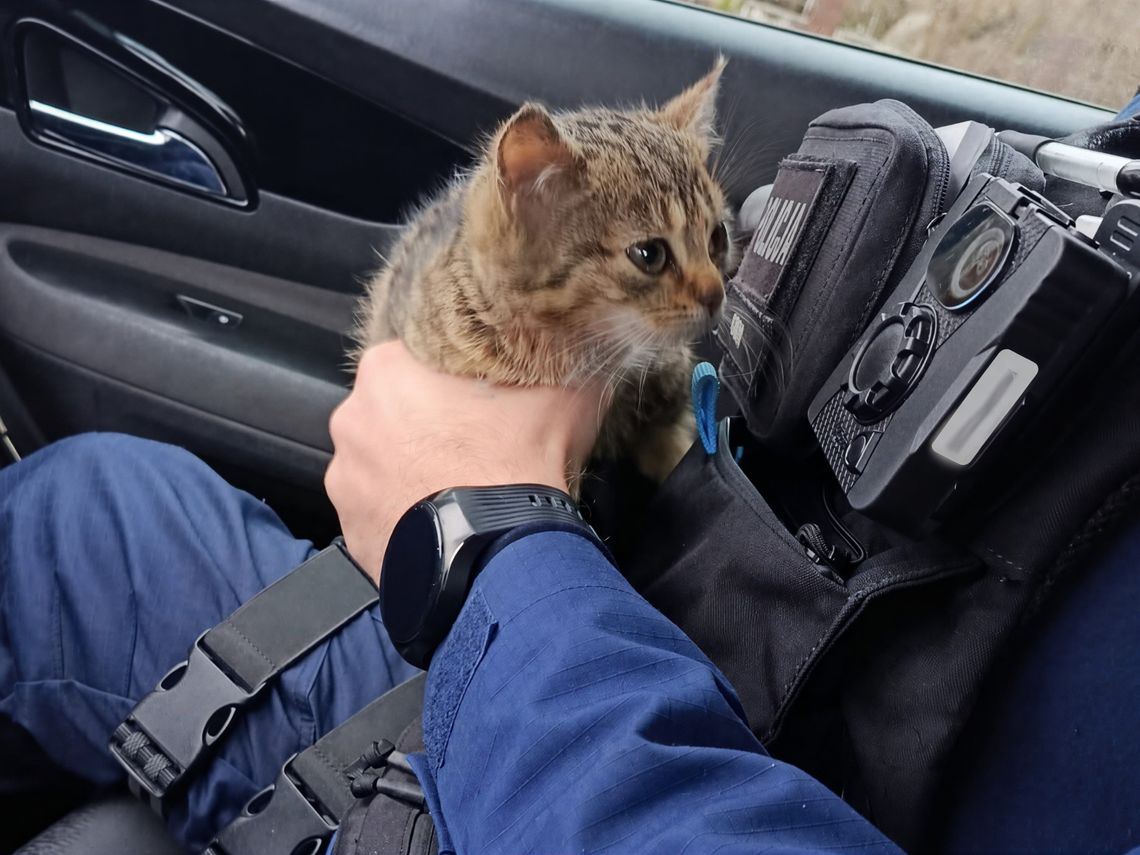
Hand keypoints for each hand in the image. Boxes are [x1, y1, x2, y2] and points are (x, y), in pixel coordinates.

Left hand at [325, 341, 606, 582]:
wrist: (494, 555)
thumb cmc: (515, 465)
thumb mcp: (559, 395)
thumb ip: (562, 356)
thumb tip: (586, 333)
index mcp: (388, 370)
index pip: (416, 357)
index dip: (450, 377)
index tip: (476, 396)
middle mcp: (353, 417)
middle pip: (392, 409)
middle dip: (425, 423)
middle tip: (471, 443)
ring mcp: (344, 475)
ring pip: (381, 461)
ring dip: (410, 470)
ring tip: (455, 486)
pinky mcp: (348, 526)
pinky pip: (376, 510)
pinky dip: (400, 513)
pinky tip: (438, 518)